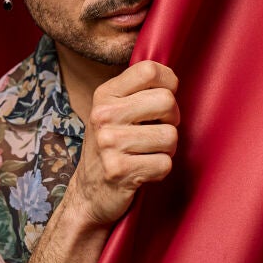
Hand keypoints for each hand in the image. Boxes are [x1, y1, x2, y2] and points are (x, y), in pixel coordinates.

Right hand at [69, 60, 179, 226]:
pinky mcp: (120, 171)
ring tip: (148, 152)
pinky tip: (144, 170)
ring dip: (166, 149)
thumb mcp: (114, 110)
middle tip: (157, 130)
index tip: (163, 99)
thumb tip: (172, 79)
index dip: (168, 82)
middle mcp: (104, 116)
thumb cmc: (113, 146)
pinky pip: (165, 164)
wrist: (89, 193)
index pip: (149, 69)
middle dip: (171, 119)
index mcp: (104, 94)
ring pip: (170, 136)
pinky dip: (160, 170)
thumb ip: (138, 91)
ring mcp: (110, 144)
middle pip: (167, 101)